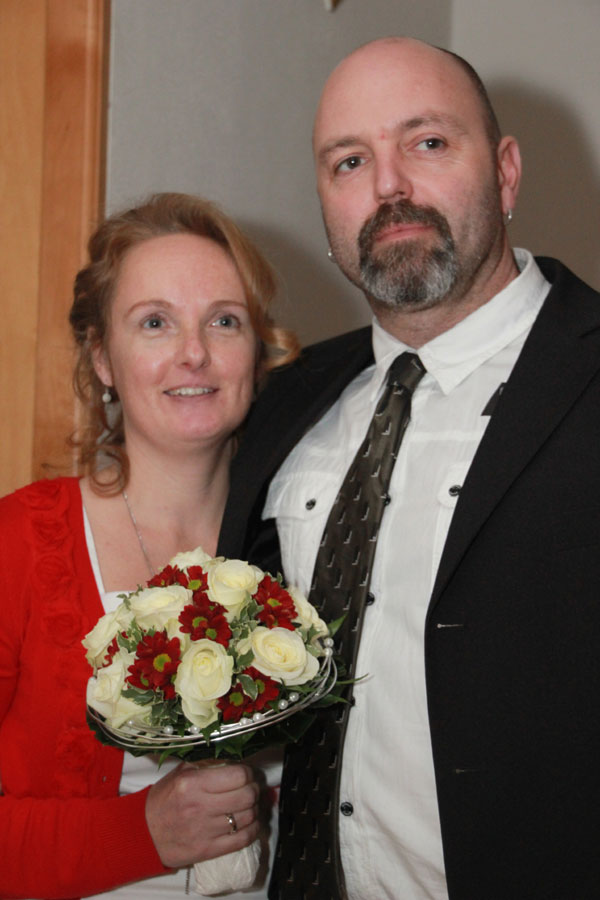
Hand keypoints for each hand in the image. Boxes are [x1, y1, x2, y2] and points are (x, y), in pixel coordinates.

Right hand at [145, 760, 259, 868]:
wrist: (143, 833)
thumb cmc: (164, 799)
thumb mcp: (181, 773)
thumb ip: (208, 765)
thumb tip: (237, 762)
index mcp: (193, 783)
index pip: (238, 775)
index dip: (249, 773)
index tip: (248, 773)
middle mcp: (200, 806)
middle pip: (247, 796)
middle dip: (255, 790)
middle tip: (252, 788)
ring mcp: (205, 830)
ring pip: (248, 817)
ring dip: (255, 809)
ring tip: (251, 805)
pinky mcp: (208, 850)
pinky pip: (242, 840)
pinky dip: (253, 829)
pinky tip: (251, 823)